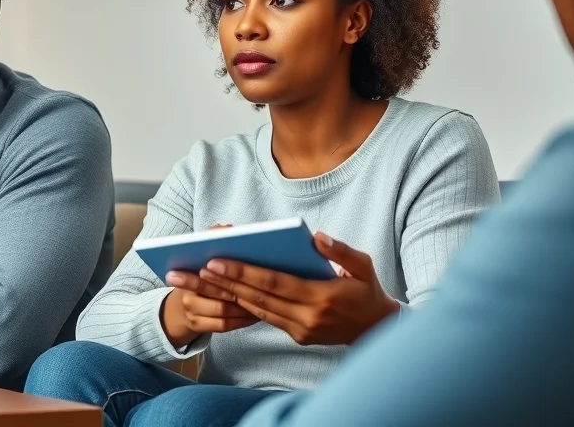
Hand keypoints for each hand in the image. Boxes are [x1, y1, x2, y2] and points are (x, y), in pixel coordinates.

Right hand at [159, 223, 258, 347]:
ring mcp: (190, 311)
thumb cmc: (197, 277)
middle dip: (240, 287)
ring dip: (245, 305)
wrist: (178, 310)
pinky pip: (224, 325)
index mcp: (185, 269)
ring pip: (223, 309)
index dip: (227, 267)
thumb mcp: (199, 255)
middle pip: (215, 289)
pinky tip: (258, 314)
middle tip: (264, 283)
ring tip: (266, 299)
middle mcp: (185, 291)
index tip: (244, 263)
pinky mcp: (197, 326)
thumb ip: (211, 238)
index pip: (206, 267)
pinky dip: (243, 319)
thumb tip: (226, 228)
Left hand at [198, 232, 398, 345]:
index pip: (273, 283)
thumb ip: (341, 252)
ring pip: (255, 310)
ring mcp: (300, 330)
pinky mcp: (297, 336)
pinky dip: (243, 304)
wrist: (379, 331)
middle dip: (222, 284)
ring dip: (226, 295)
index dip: (242, 273)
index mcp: (320, 297)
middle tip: (193, 270)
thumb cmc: (368, 292)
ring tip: (199, 280)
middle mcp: (306, 318)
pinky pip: (265, 318)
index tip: (215, 262)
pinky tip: (224, 291)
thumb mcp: (364, 267)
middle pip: (256, 298)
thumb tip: (316, 238)